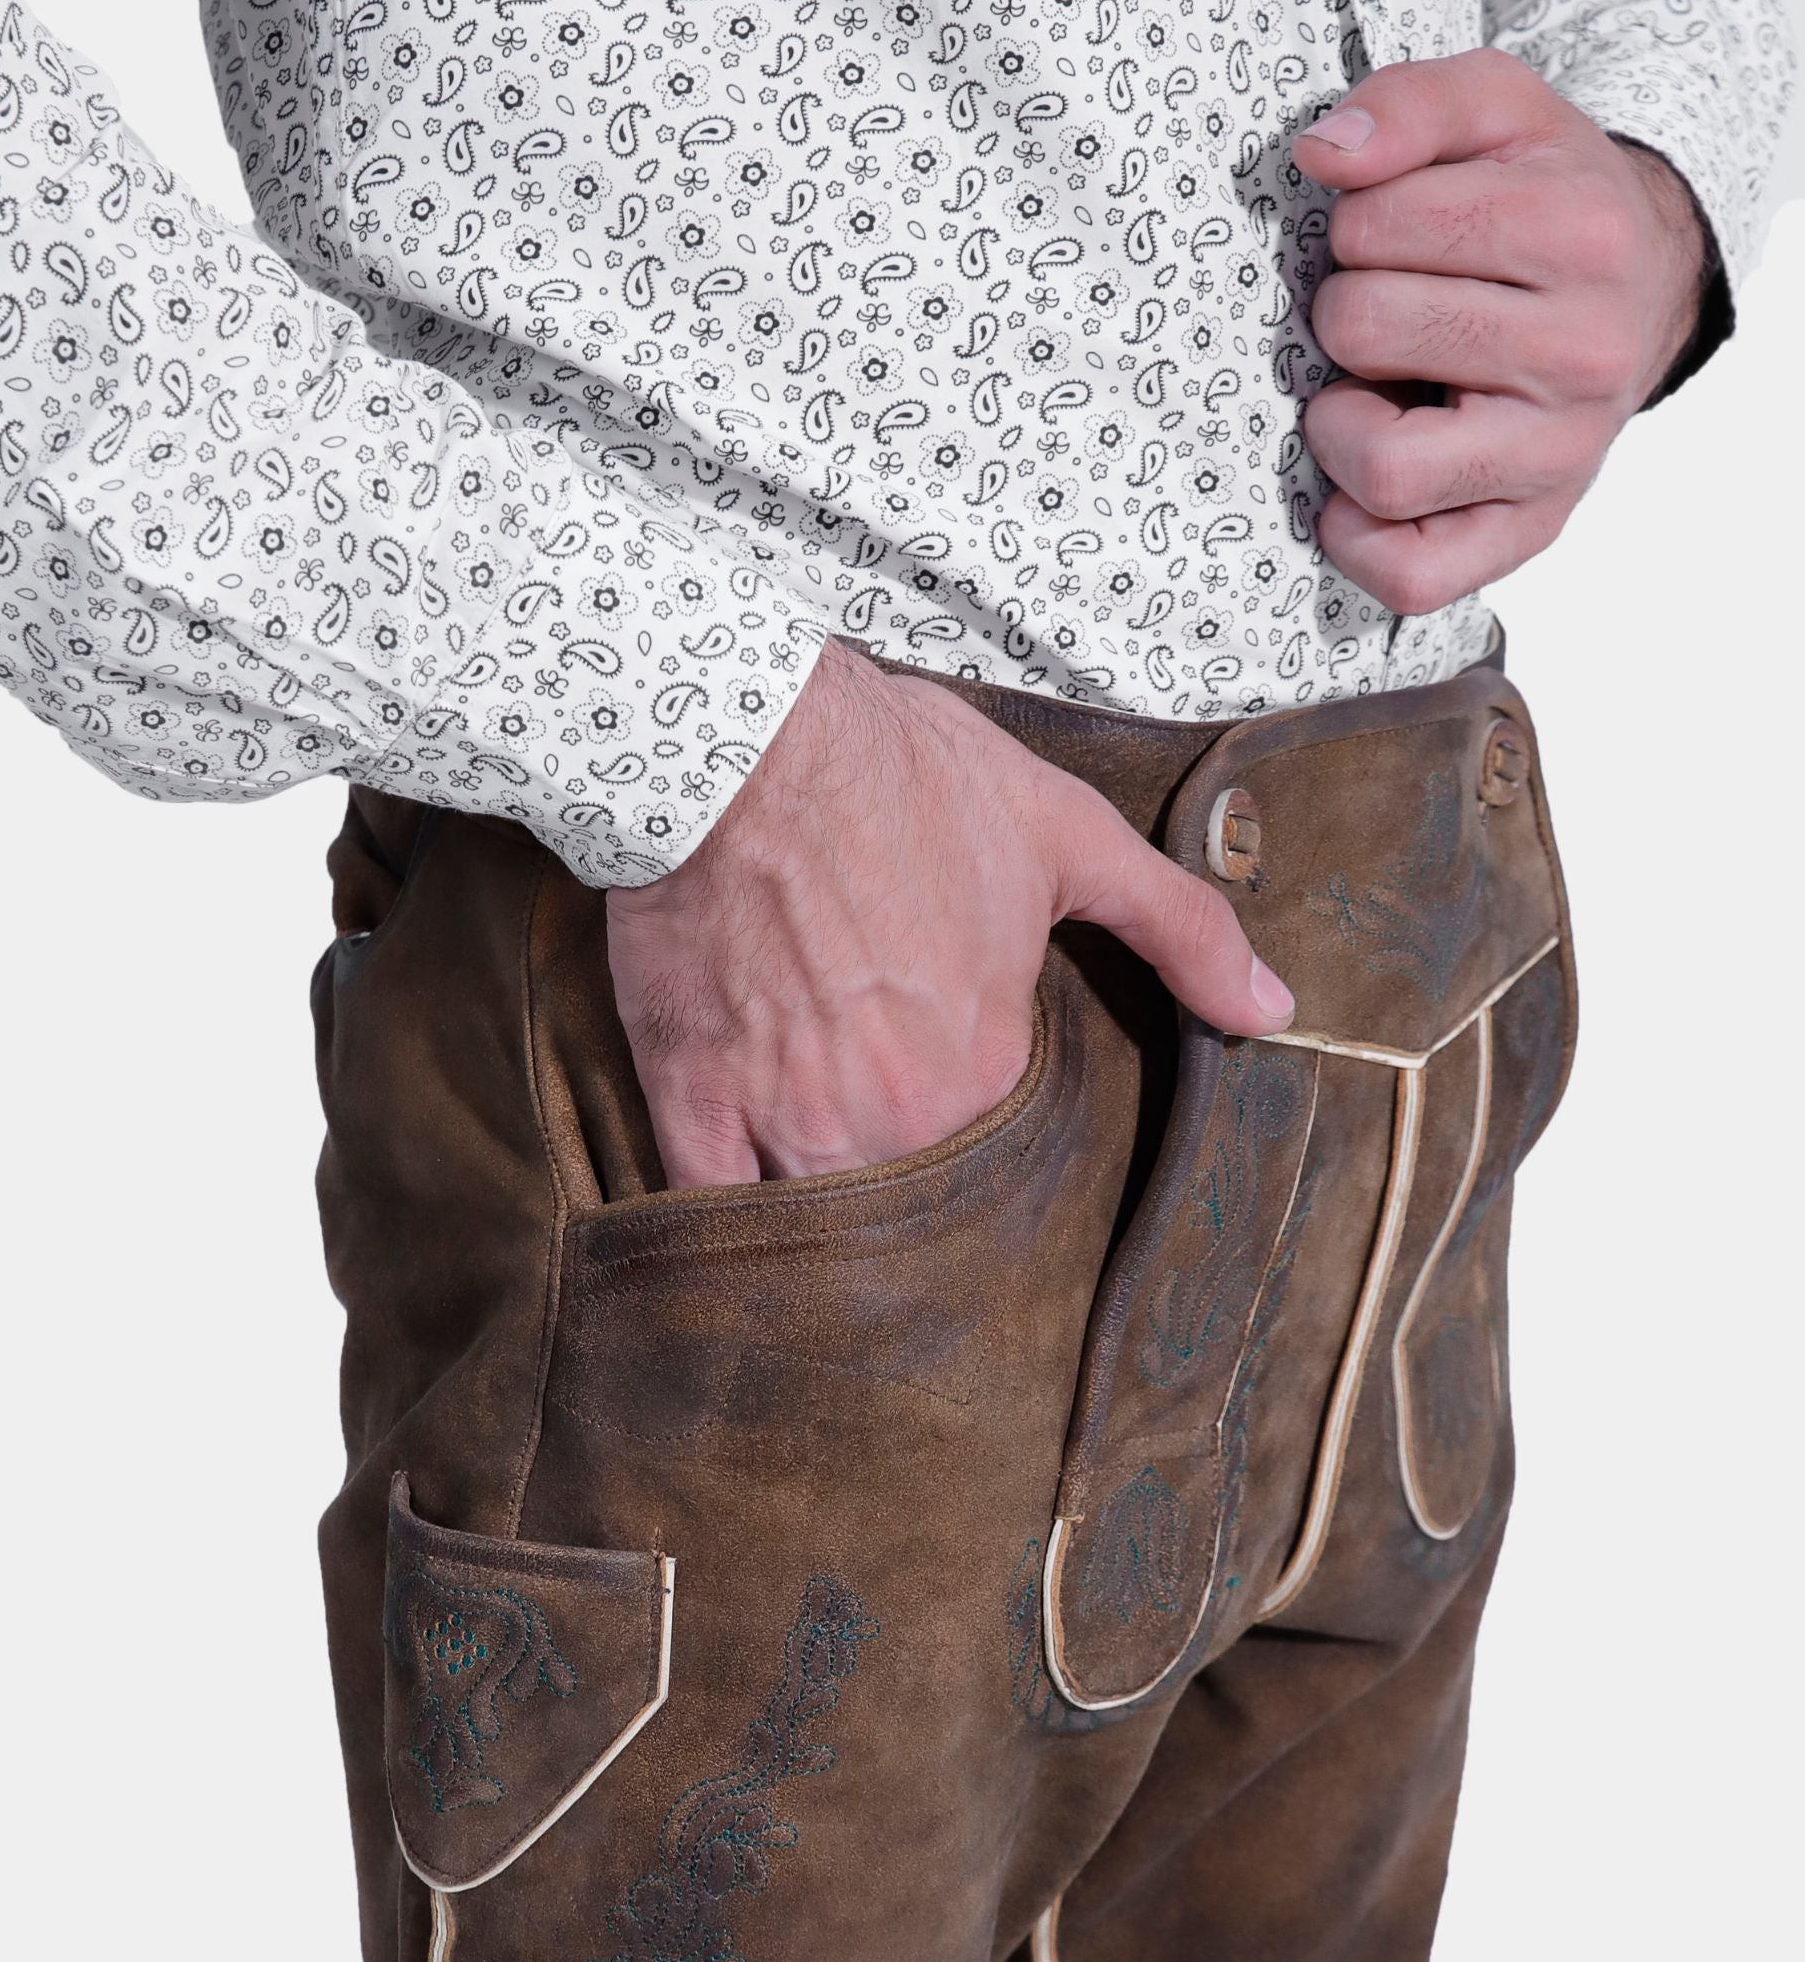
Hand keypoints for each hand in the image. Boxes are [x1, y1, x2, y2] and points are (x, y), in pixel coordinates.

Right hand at [605, 642, 1293, 1187]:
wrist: (741, 737)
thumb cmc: (901, 777)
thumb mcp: (1069, 834)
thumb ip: (1181, 928)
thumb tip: (1275, 1009)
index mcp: (982, 1074)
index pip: (1000, 1160)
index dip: (984, 1128)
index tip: (966, 1096)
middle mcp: (887, 1122)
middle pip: (907, 1207)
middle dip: (909, 1191)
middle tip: (894, 1142)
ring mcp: (780, 1119)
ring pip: (813, 1224)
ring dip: (825, 1219)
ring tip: (827, 1190)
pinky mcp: (687, 1098)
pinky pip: (708, 1207)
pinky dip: (725, 1222)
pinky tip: (741, 1217)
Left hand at [1293, 48, 1708, 615]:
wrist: (1640, 294)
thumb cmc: (1544, 202)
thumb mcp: (1498, 112)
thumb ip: (1411, 104)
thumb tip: (1323, 154)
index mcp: (1579, 232)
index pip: (1379, 225)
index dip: (1355, 225)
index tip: (1393, 235)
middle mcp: (1584, 352)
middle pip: (1366, 332)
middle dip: (1345, 315)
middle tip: (1382, 313)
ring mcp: (1558, 457)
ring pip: (1385, 467)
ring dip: (1338, 425)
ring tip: (1365, 393)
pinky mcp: (1528, 533)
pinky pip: (1411, 574)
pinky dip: (1358, 537)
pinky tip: (1361, 485)